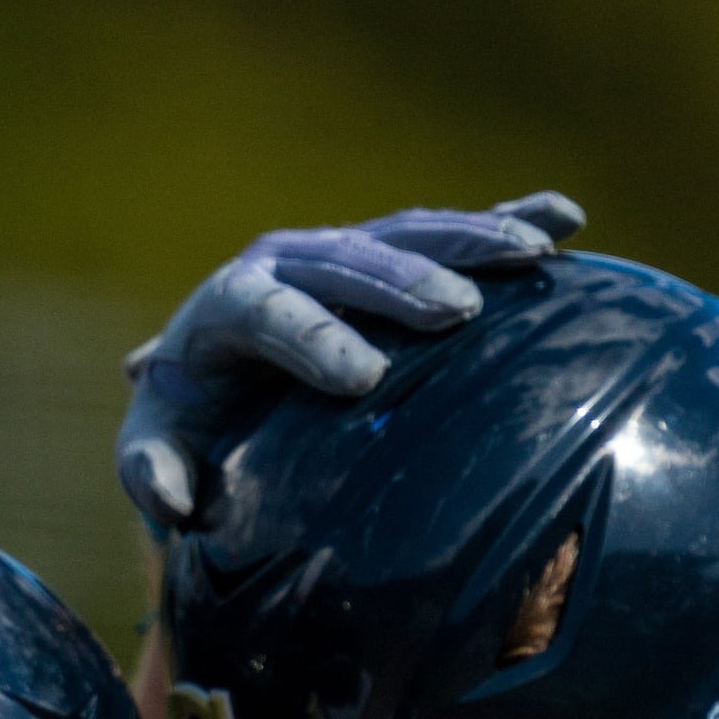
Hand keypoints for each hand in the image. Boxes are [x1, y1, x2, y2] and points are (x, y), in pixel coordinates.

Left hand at [115, 195, 584, 528]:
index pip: (266, 310)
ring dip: (470, 241)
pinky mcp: (391, 250)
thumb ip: (150, 470)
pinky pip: (453, 229)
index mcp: (228, 305)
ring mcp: (345, 247)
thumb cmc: (192, 419)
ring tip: (533, 259)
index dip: (311, 337)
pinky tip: (567, 223)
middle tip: (456, 313)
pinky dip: (509, 218)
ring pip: (409, 233)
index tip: (361, 378)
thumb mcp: (159, 446)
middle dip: (403, 283)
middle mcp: (286, 259)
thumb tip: (173, 500)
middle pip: (349, 261)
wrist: (215, 373)